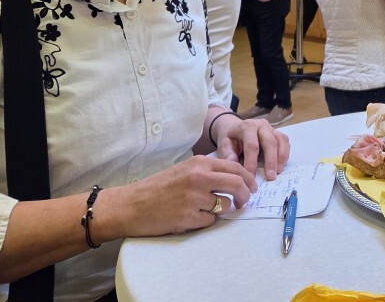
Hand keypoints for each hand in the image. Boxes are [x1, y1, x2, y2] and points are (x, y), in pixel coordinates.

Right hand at [104, 155, 256, 237]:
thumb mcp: (184, 170)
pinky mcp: (189, 217)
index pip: (235, 168)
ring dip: (219, 210)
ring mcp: (195, 198)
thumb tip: (236, 179)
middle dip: (246, 195)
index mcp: (199, 163)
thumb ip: (208, 172)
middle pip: (237, 185)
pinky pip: (210, 221)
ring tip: (201, 209)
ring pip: (225, 206)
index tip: (253, 187)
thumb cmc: (157, 188)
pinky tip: (188, 217)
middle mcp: (199, 177)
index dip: (248, 179)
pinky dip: (204, 221)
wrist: (131, 205)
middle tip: (245, 202)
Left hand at [214, 115, 290, 179]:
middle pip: (270, 142)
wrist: (234, 126)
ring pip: (280, 140)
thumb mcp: (223, 144)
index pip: (252, 145)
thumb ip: (227, 153)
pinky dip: (285, 153)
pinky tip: (281, 165)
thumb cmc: (229, 137)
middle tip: (271, 177)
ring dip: (281, 157)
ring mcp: (271, 128)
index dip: (252, 161)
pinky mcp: (276, 132)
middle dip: (271, 161)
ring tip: (278, 172)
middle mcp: (261, 125)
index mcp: (247, 126)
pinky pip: (284, 141)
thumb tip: (232, 162)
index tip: (251, 176)